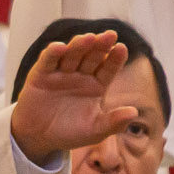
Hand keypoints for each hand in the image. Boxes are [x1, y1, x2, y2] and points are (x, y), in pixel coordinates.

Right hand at [8, 30, 136, 166]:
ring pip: (71, 55)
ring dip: (79, 45)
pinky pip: (47, 61)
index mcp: (97, 85)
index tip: (121, 49)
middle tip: (109, 35)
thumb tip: (134, 112)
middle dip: (100, 46)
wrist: (39, 138)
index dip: (115, 59)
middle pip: (92, 57)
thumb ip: (114, 122)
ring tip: (88, 38)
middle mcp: (80, 75)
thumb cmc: (70, 133)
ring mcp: (60, 73)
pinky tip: (60, 47)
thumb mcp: (96, 131)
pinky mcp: (40, 75)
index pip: (108, 68)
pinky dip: (52, 53)